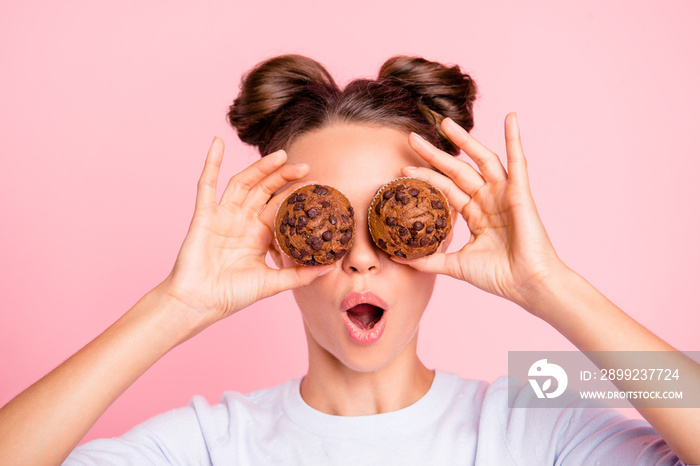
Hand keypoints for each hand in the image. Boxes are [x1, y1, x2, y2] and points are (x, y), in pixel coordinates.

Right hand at [163, 138, 331, 329]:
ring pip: (243, 183)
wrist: (199, 303)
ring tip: (279, 155)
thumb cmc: (232, 295)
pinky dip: (211, 163)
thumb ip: (299, 274)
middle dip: (283, 176)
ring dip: (259, 168)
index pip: (280, 206)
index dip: (295, 194)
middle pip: (264, 190)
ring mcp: (223, 216)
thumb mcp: (272, 283)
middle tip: (305, 166)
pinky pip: (206, 184)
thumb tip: (329, 267)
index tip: (316, 185)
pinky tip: (217, 144)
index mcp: (258, 234)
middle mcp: (242, 221)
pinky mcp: (204, 215)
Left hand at [398, 114, 564, 311]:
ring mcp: (504, 195)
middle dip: (435, 154)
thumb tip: (399, 258)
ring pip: (481, 160)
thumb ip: (429, 260)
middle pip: (457, 170)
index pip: (445, 189)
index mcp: (476, 215)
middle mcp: (489, 200)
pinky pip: (518, 161)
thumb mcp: (455, 266)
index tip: (403, 168)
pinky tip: (511, 118)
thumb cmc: (498, 276)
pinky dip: (514, 138)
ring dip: (465, 140)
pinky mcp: (520, 193)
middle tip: (413, 137)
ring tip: (445, 123)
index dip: (425, 178)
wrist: (527, 285)